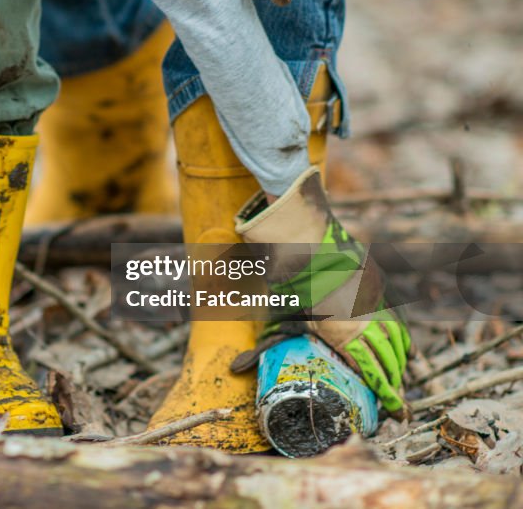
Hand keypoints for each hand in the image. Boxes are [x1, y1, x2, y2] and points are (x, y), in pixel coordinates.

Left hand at [229, 167, 411, 417]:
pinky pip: (394, 313)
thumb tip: (235, 369)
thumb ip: (267, 341)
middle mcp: (365, 313)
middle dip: (393, 379)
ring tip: (401, 378)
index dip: (384, 389)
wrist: (302, 231)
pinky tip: (405, 349)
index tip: (393, 409)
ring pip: (395, 334)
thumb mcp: (279, 310)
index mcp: (343, 327)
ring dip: (399, 358)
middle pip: (387, 355)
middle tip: (396, 402)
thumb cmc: (286, 275)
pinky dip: (400, 333)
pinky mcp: (377, 279)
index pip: (370, 367)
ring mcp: (374, 294)